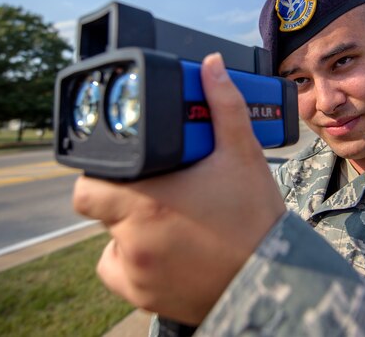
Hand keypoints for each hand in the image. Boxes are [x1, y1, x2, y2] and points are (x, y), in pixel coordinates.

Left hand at [73, 53, 285, 324]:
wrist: (277, 281)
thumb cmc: (256, 219)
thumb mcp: (242, 156)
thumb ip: (223, 106)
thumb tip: (212, 66)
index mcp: (147, 202)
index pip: (87, 187)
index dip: (100, 176)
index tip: (123, 172)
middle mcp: (134, 242)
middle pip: (101, 212)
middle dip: (121, 198)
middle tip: (154, 191)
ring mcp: (137, 273)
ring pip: (112, 242)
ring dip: (130, 229)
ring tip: (168, 222)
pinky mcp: (143, 297)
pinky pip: (121, 273)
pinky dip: (134, 262)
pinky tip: (165, 251)